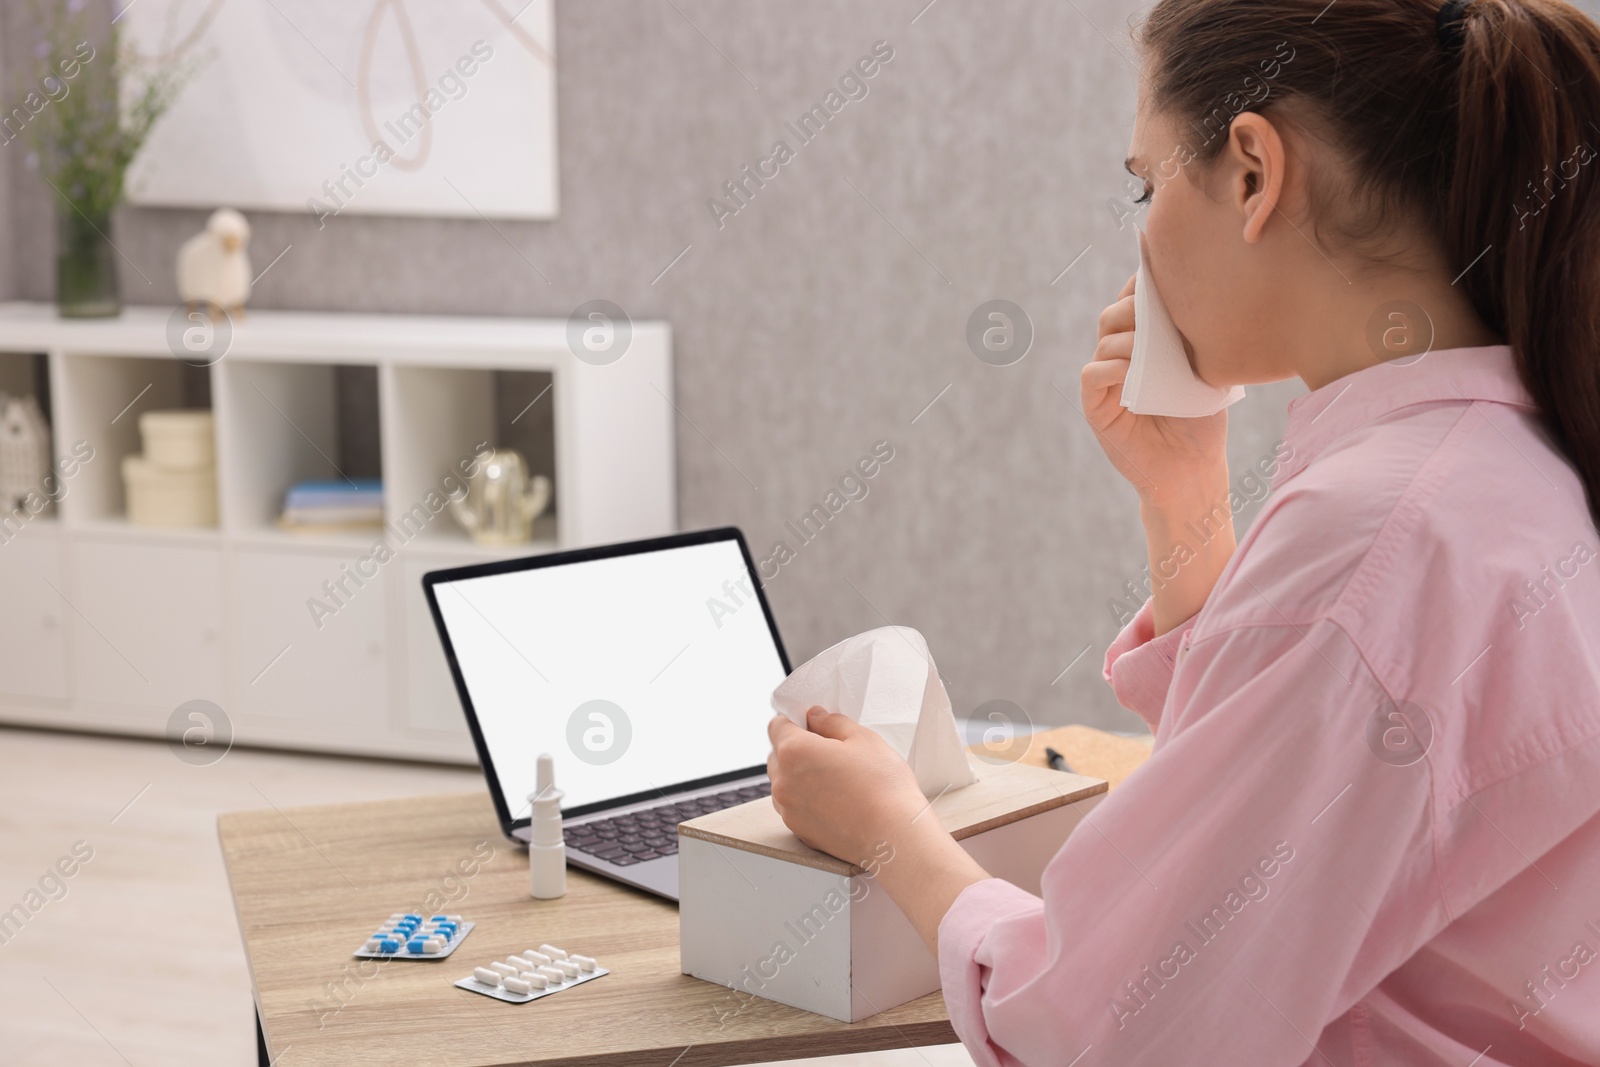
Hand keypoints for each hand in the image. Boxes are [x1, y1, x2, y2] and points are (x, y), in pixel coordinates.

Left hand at [766, 707, 927, 866]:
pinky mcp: (798, 830)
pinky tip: (834, 800)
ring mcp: (788, 809)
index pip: (776, 725)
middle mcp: (783, 782)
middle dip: (797, 748)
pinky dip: (806, 799)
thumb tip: (816, 717)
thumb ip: (832, 721)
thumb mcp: (863, 738)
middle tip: (830, 751)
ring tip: (834, 779)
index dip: (794, 721)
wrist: (893, 836)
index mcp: (794, 752)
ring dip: (799, 776)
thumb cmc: (882, 787)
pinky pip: (793, 806)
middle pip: (777, 754)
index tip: (812, 724)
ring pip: (783, 782)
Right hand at [1081, 271, 1229, 510]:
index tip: (1164, 276)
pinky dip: (1111, 368)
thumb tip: (1206, 297)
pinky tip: (1133, 370)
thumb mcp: (1205, 372)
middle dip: (1133, 306)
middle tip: (1157, 310)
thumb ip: (1196, 338)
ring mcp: (1107, 383)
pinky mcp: (1097, 408)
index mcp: (1144, 345)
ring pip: (1104, 342)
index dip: (1142, 286)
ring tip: (1152, 344)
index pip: (1133, 304)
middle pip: (1113, 315)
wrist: (1193, 470)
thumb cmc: (1202, 421)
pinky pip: (1093, 375)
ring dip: (1127, 337)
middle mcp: (1121, 359)